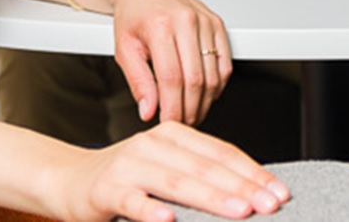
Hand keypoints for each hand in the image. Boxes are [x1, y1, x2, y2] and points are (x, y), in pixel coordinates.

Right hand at [53, 121, 289, 221]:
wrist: (70, 179)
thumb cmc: (125, 179)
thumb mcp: (166, 170)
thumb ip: (198, 174)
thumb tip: (247, 192)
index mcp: (173, 135)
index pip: (221, 152)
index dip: (252, 171)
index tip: (278, 191)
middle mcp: (153, 144)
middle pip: (205, 166)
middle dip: (242, 187)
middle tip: (269, 204)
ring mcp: (130, 165)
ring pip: (177, 181)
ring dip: (211, 197)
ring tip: (238, 211)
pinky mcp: (108, 189)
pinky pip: (134, 201)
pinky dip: (152, 211)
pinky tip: (169, 220)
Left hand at [107, 0, 232, 126]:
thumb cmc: (132, 16)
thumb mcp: (124, 49)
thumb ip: (137, 82)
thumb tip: (148, 110)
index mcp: (160, 25)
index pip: (171, 78)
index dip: (172, 107)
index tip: (168, 123)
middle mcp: (185, 20)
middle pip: (195, 79)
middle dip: (190, 110)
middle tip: (181, 122)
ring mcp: (204, 20)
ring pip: (213, 75)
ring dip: (205, 102)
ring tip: (192, 112)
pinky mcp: (216, 22)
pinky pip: (225, 62)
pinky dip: (218, 85)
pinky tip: (205, 93)